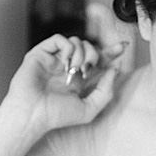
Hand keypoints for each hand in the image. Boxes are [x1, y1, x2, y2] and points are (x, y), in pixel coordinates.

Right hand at [3, 34, 126, 137]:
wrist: (32, 114)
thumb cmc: (56, 116)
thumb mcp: (89, 108)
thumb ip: (106, 90)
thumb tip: (115, 69)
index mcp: (78, 79)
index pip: (98, 60)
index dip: (111, 52)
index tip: (123, 46)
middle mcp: (67, 67)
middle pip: (90, 48)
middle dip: (95, 55)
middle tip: (87, 71)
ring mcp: (54, 59)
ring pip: (77, 41)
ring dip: (81, 54)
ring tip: (74, 70)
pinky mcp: (41, 53)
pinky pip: (60, 39)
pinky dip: (68, 47)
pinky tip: (66, 61)